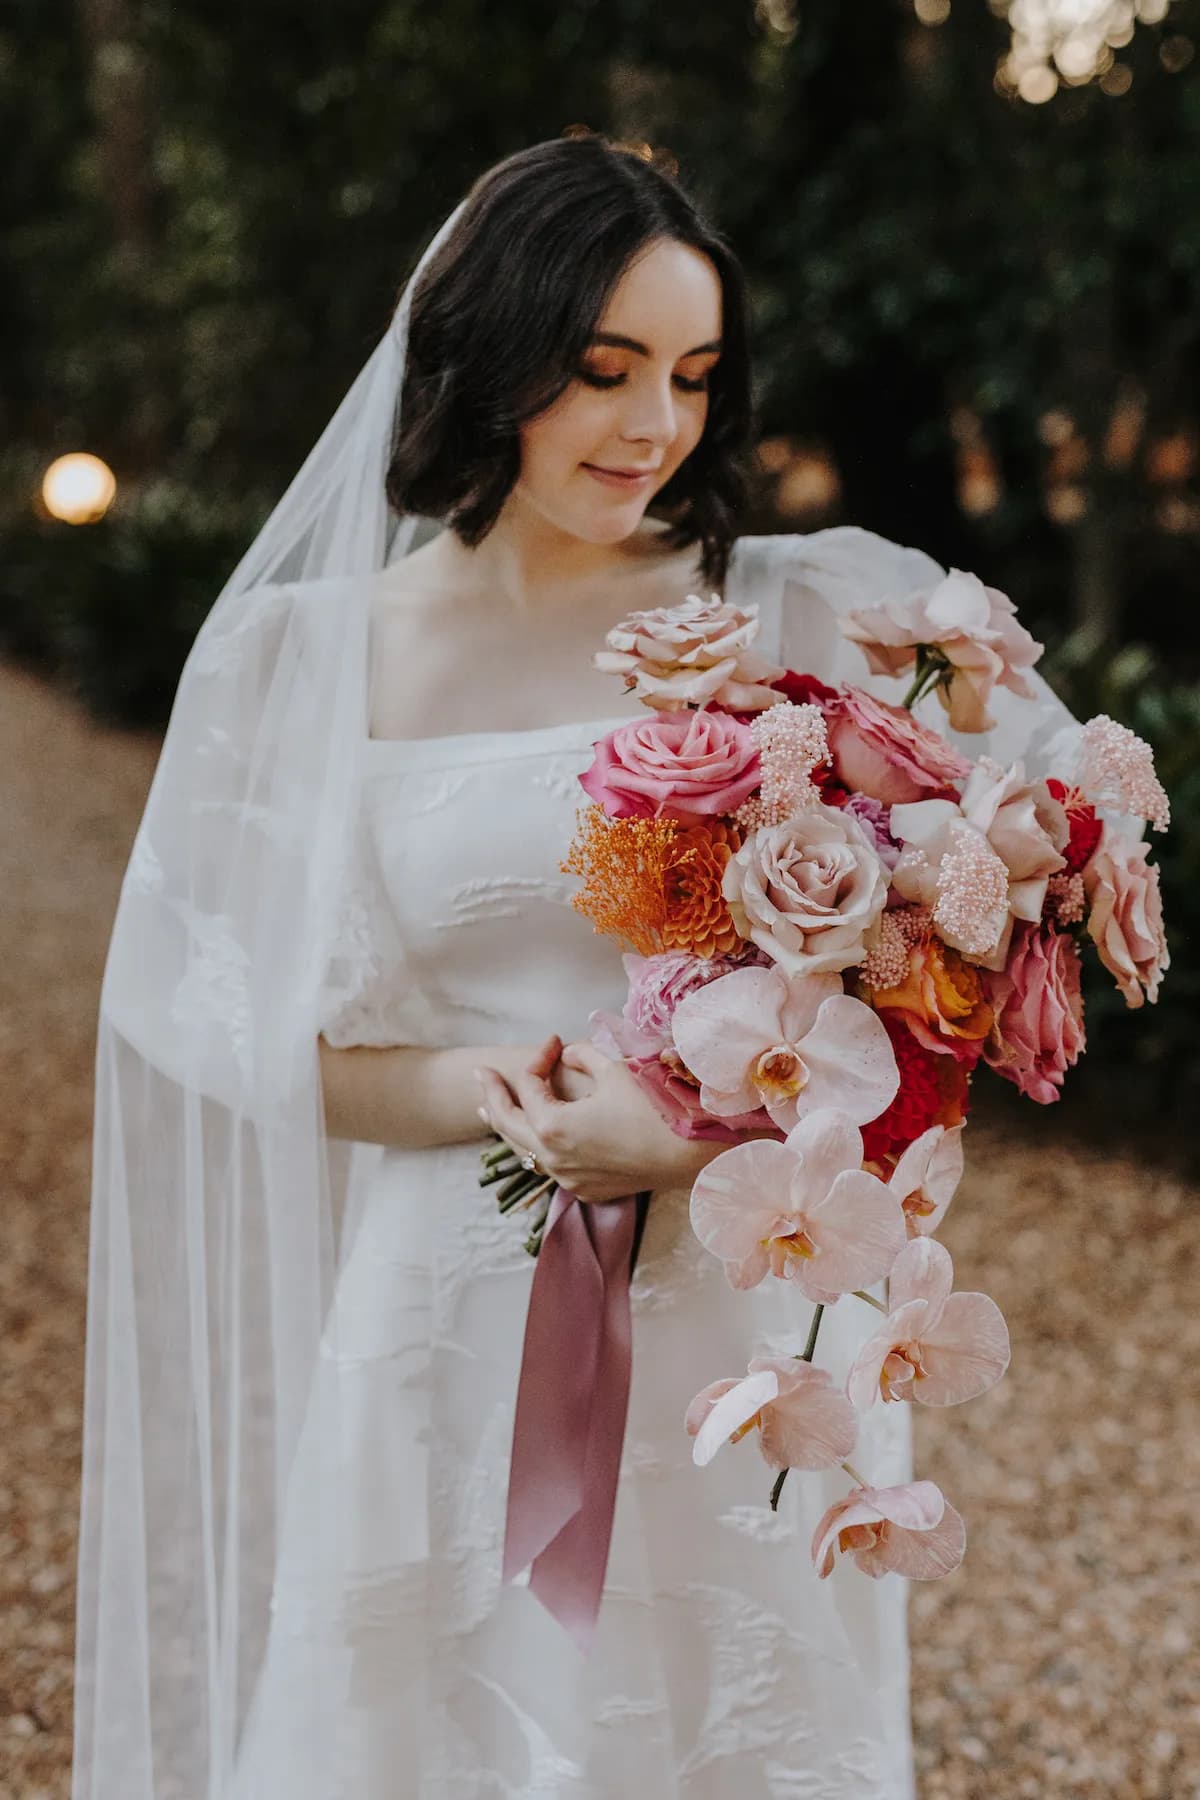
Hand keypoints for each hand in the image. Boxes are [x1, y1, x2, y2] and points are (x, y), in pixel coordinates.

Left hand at [474, 1035, 703, 1203]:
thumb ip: (582, 1056)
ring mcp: (566, 1178)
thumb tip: (568, 1054)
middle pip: (506, 1123)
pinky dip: (535, 1147)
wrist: (687, 1156)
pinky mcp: (585, 1190)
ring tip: (487, 1110)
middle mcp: (552, 1157)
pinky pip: (549, 1166)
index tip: (554, 1042)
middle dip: (491, 1095)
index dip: (539, 1058)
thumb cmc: (652, 1110)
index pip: (530, 1085)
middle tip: (480, 1075)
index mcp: (552, 1126)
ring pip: (523, 1150)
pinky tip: (533, 1138)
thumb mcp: (614, 1072)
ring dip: (507, 1126)